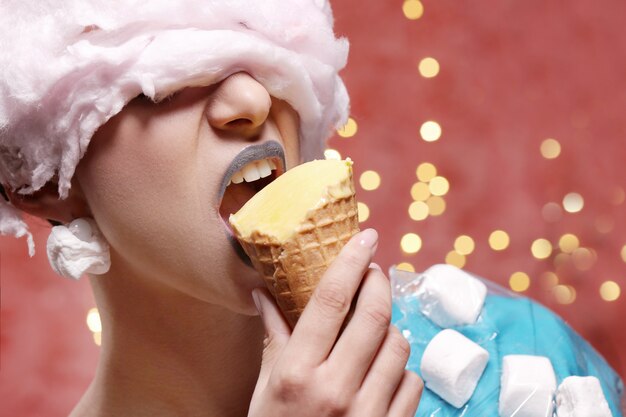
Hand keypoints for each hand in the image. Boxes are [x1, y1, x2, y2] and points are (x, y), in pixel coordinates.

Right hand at [248, 229, 422, 416]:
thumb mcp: (266, 388)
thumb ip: (273, 337)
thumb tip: (263, 293)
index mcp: (297, 373)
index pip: (329, 302)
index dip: (350, 262)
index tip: (366, 237)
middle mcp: (335, 390)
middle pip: (374, 316)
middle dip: (380, 284)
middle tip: (376, 273)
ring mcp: (368, 414)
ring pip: (399, 346)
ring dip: (390, 329)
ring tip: (375, 329)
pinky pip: (412, 383)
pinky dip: (402, 369)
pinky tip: (383, 371)